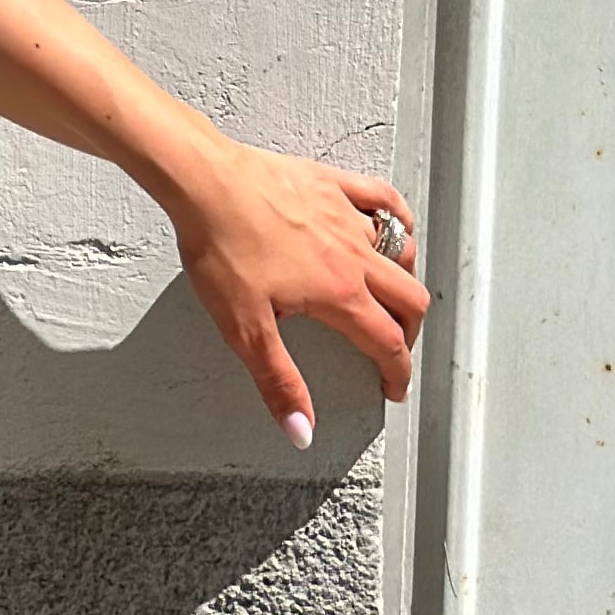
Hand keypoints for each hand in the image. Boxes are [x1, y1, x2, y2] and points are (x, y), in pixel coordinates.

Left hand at [169, 140, 426, 448]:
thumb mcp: (244, 330)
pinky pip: (383, 199)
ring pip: (401, 251)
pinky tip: (394, 227)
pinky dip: (397, 218)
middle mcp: (354, 255)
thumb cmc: (221, 248)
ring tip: (391, 297)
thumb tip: (302, 431)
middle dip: (408, 332)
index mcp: (338, 294)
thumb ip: (278, 382)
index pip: (386, 342)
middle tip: (394, 349)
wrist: (205, 183)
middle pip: (409, 299)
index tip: (394, 389)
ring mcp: (347, 216)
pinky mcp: (333, 184)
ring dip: (404, 279)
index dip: (396, 372)